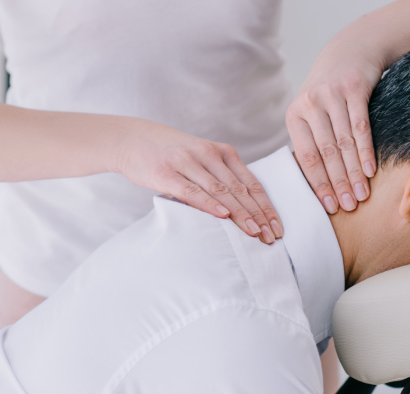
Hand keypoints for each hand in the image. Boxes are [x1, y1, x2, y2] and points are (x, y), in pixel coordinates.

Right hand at [115, 122, 281, 242]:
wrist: (132, 139)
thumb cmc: (173, 155)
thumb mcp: (203, 159)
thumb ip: (223, 177)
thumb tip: (248, 208)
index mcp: (224, 152)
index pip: (252, 183)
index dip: (266, 207)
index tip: (277, 228)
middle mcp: (209, 155)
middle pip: (240, 190)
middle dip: (259, 215)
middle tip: (271, 237)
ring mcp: (188, 162)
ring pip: (221, 191)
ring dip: (240, 214)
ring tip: (254, 233)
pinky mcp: (166, 173)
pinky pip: (192, 191)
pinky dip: (209, 204)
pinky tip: (223, 216)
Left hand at [286, 37, 384, 213]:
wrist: (350, 51)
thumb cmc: (330, 91)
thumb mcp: (313, 110)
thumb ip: (312, 141)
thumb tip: (317, 183)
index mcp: (295, 115)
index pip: (306, 157)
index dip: (318, 183)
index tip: (328, 206)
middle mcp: (310, 105)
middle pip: (326, 153)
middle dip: (338, 183)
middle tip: (348, 207)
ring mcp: (332, 96)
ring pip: (343, 143)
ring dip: (354, 172)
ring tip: (362, 195)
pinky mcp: (353, 89)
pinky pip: (360, 127)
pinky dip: (365, 151)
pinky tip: (370, 170)